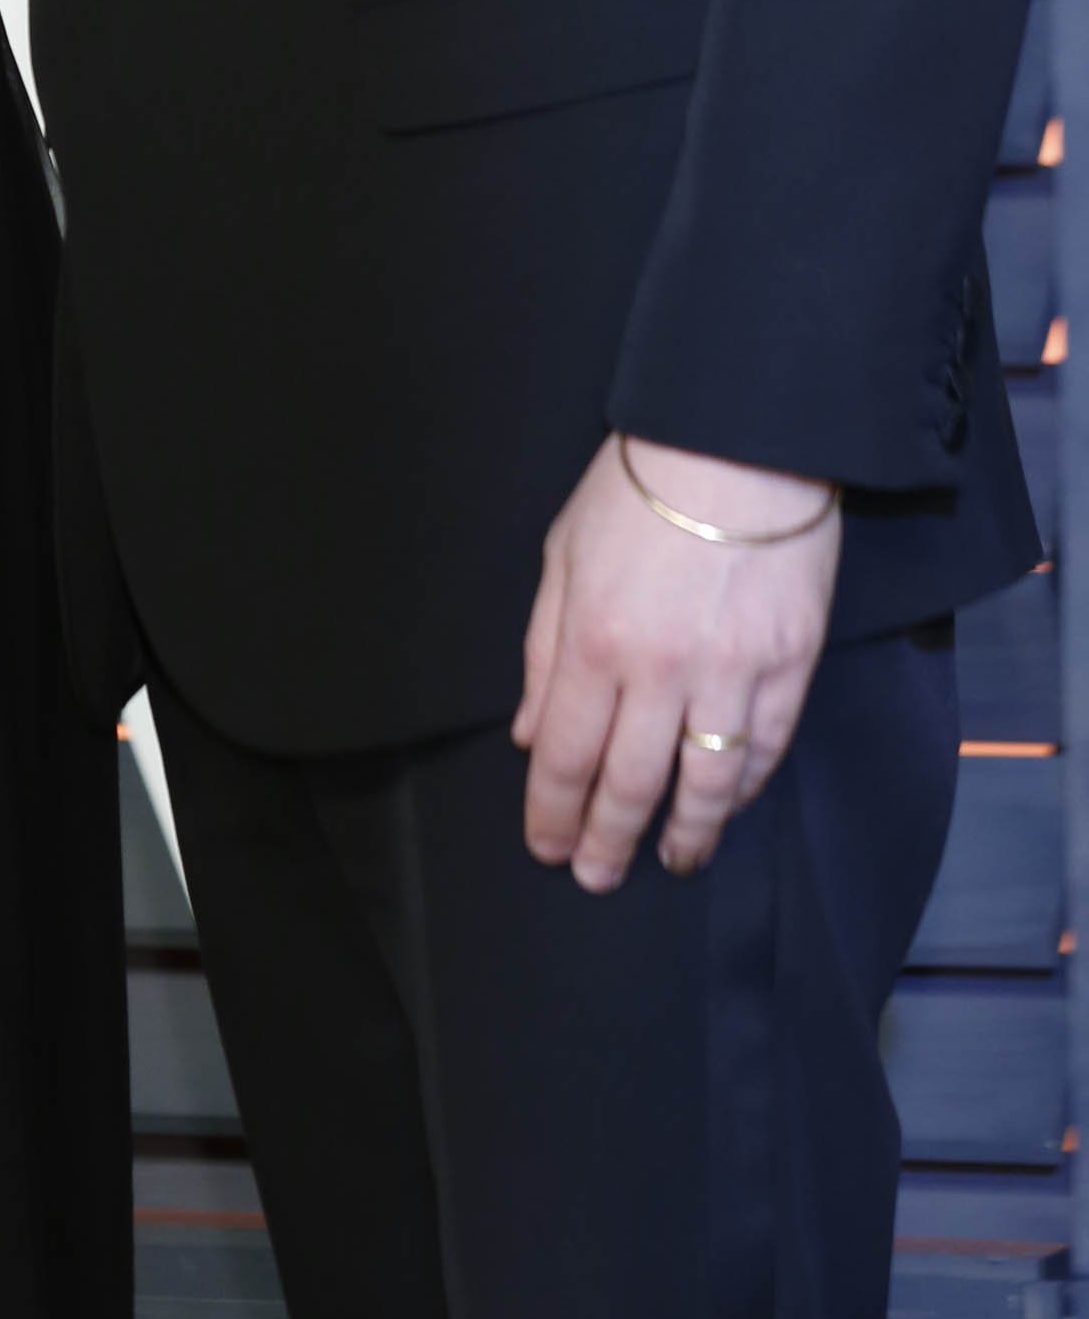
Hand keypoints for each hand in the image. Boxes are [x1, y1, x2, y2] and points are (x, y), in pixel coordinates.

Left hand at [513, 434, 839, 890]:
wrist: (739, 441)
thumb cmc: (636, 489)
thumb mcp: (563, 555)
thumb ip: (544, 651)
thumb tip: (527, 733)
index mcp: (593, 640)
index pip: (564, 754)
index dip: (553, 811)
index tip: (547, 848)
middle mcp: (660, 670)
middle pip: (630, 783)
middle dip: (608, 841)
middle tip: (597, 878)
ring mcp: (732, 671)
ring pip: (706, 783)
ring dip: (685, 834)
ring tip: (670, 861)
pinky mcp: (791, 664)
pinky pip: (765, 748)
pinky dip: (744, 788)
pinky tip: (726, 806)